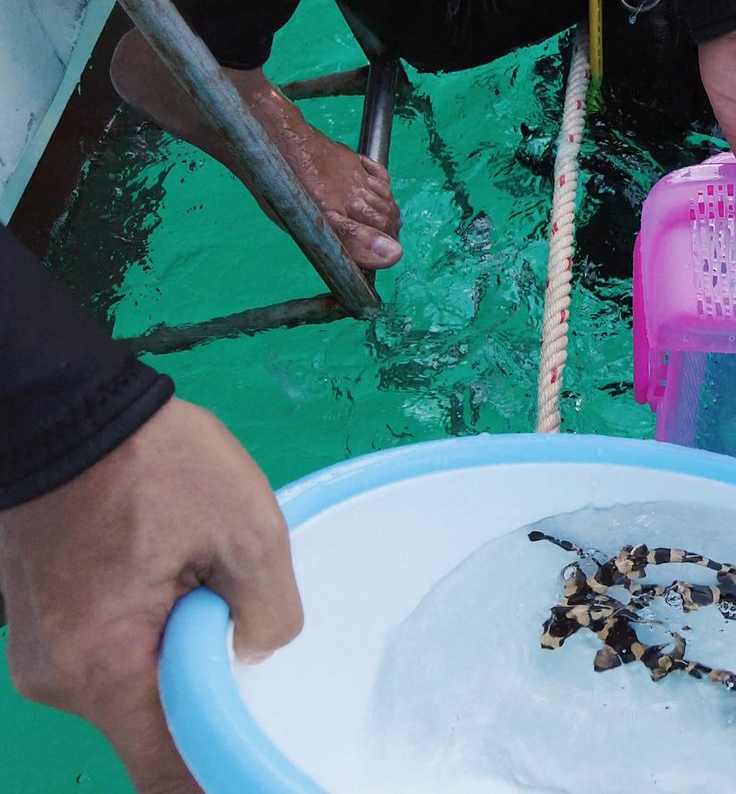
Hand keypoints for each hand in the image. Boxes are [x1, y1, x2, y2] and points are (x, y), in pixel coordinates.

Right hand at [0, 398, 302, 791]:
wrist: (64, 407)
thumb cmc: (153, 462)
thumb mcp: (248, 530)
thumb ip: (269, 612)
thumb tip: (257, 654)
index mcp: (105, 669)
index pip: (166, 772)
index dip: (220, 772)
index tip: (256, 759)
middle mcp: (58, 679)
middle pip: (150, 729)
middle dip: (204, 700)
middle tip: (244, 644)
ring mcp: (40, 650)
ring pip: (128, 687)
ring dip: (175, 659)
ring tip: (204, 588)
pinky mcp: (38, 620)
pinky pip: (104, 653)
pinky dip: (144, 637)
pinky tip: (172, 582)